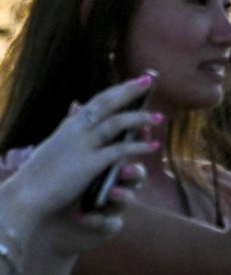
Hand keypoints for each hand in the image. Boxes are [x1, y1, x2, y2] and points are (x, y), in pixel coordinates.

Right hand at [5, 74, 161, 255]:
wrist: (26, 195)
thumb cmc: (41, 171)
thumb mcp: (56, 142)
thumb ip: (70, 125)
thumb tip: (77, 104)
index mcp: (70, 126)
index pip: (97, 101)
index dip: (119, 89)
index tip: (139, 80)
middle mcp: (76, 131)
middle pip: (106, 104)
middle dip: (129, 91)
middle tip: (150, 80)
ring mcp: (82, 146)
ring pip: (115, 124)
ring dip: (139, 119)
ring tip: (159, 117)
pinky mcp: (88, 165)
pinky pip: (117, 152)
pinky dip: (137, 147)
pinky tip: (153, 146)